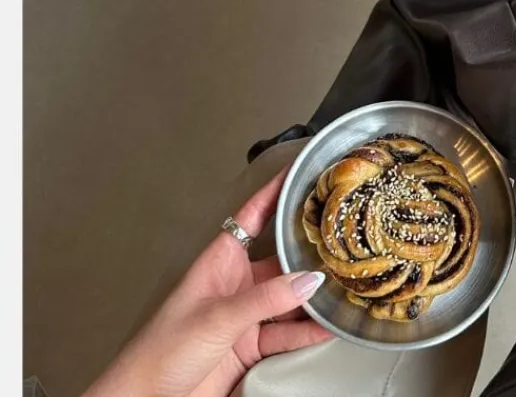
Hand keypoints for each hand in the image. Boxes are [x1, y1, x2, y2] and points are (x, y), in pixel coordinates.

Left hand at [84, 168, 331, 396]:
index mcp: (220, 261)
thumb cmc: (160, 351)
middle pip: (280, 259)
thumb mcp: (217, 317)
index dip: (275, 192)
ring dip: (312, 297)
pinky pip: (286, 334)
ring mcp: (244, 316)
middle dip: (308, 252)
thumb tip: (309, 280)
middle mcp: (236, 283)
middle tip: (342, 239)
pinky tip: (328, 328)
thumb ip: (265, 299)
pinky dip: (307, 331)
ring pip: (288, 299)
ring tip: (344, 287)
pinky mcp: (249, 347)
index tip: (301, 173)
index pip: (253, 215)